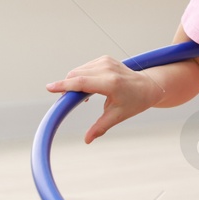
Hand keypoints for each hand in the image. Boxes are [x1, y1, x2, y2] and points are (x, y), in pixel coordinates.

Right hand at [45, 56, 164, 143]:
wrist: (148, 86)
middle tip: (68, 102)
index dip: (64, 86)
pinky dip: (81, 77)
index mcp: (111, 83)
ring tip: (85, 98)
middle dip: (67, 88)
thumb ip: (100, 127)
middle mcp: (107, 69)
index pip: (81, 82)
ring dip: (74, 83)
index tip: (49, 88)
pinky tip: (89, 88)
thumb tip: (87, 140)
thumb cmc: (135, 102)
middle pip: (75, 75)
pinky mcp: (104, 59)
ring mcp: (106, 61)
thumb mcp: (118, 116)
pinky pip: (84, 68)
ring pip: (78, 71)